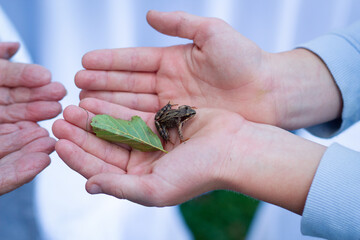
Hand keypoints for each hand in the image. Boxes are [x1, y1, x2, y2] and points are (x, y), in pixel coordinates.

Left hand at [0, 42, 65, 193]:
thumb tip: (16, 47)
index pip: (14, 98)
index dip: (35, 92)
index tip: (58, 88)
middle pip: (20, 123)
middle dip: (42, 115)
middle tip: (63, 108)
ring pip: (16, 151)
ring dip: (38, 145)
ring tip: (57, 138)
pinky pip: (1, 178)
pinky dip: (21, 172)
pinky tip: (41, 160)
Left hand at [53, 98, 325, 213]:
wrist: (235, 148)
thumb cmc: (200, 173)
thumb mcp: (157, 189)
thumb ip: (121, 188)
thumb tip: (89, 186)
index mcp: (140, 180)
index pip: (100, 169)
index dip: (78, 156)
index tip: (59, 141)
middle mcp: (143, 161)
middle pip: (104, 146)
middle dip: (81, 133)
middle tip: (61, 118)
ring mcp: (152, 140)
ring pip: (115, 127)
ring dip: (94, 117)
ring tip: (74, 105)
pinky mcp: (162, 121)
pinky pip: (132, 112)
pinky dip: (114, 106)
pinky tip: (98, 97)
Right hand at [75, 11, 340, 129]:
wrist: (270, 93)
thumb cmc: (246, 60)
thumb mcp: (213, 34)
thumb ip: (181, 23)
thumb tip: (149, 16)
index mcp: (173, 60)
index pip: (133, 60)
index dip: (109, 62)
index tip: (84, 62)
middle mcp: (169, 84)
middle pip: (128, 85)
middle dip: (101, 85)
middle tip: (75, 87)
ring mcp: (173, 106)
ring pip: (133, 105)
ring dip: (108, 105)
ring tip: (83, 105)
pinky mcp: (180, 126)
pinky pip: (149, 124)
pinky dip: (128, 124)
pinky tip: (109, 124)